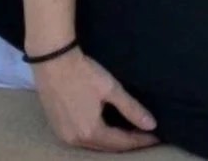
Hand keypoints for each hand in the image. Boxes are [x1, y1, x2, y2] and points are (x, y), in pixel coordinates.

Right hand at [33, 47, 158, 151]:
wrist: (52, 59)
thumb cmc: (82, 72)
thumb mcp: (110, 88)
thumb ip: (131, 108)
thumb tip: (151, 124)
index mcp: (90, 132)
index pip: (121, 142)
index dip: (140, 140)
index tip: (155, 136)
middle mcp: (76, 140)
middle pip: (106, 147)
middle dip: (126, 142)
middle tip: (144, 136)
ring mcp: (64, 135)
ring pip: (93, 144)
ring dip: (111, 141)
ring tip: (128, 133)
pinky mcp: (57, 127)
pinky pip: (81, 138)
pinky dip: (96, 136)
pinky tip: (104, 128)